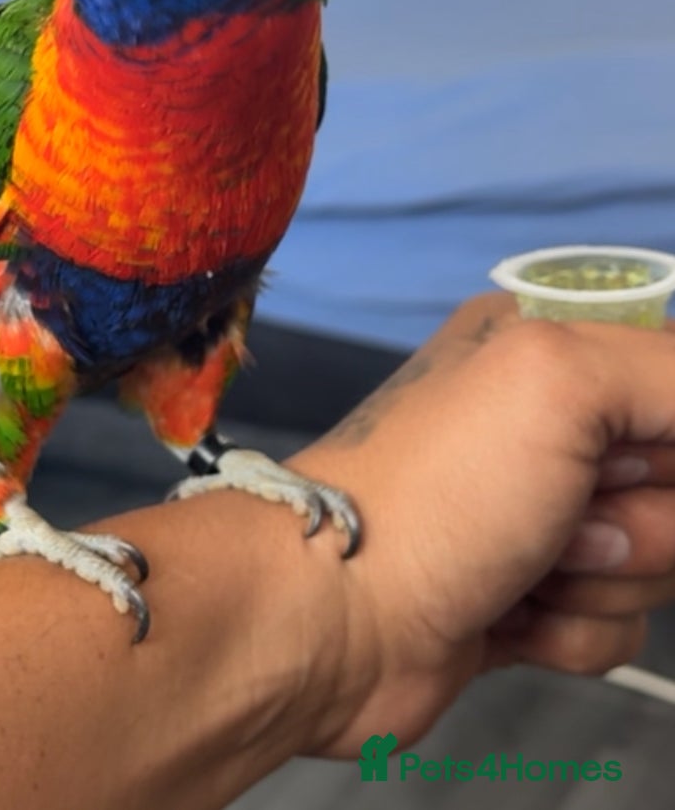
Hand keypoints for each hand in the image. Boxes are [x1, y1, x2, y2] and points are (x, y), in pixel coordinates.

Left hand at [284, 295, 674, 757]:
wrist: (335, 621)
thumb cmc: (437, 488)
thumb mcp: (560, 380)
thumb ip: (672, 374)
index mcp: (544, 343)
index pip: (672, 381)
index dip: (670, 437)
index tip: (626, 462)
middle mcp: (542, 421)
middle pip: (674, 476)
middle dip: (641, 517)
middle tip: (568, 522)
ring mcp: (535, 514)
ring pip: (659, 558)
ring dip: (605, 581)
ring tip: (525, 571)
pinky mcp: (528, 598)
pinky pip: (617, 624)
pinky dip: (573, 633)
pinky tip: (509, 619)